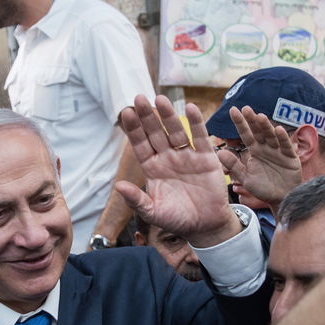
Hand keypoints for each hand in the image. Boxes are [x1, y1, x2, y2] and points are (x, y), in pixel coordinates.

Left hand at [116, 95, 240, 246]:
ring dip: (168, 116)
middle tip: (139, 98)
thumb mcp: (153, 213)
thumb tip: (118, 186)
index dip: (134, 129)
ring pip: (176, 132)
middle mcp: (168, 158)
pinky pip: (200, 137)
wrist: (206, 226)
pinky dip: (196, 123)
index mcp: (153, 168)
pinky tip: (189, 109)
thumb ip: (136, 200)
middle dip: (148, 117)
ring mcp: (187, 156)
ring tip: (160, 99)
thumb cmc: (177, 220)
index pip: (140, 145)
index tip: (126, 113)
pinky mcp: (206, 158)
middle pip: (156, 133)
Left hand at [219, 106, 302, 209]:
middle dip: (252, 121)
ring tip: (260, 117)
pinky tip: (278, 130)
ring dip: (266, 126)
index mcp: (255, 150)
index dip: (240, 123)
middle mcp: (266, 147)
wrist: (280, 199)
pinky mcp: (290, 157)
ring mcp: (278, 151)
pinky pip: (285, 146)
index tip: (233, 110)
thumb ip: (234, 166)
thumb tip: (219, 152)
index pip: (246, 134)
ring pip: (271, 136)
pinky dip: (282, 138)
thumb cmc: (263, 188)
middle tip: (246, 109)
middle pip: (258, 131)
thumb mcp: (245, 178)